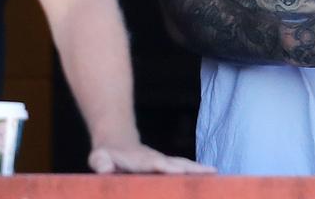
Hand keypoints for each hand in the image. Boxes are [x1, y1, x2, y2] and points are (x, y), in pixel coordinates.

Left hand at [87, 141, 215, 173]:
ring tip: (215, 172)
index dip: (165, 167)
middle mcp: (155, 159)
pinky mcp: (166, 165)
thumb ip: (100, 162)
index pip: (155, 164)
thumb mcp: (98, 156)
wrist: (116, 139)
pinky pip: (183, 167)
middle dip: (192, 168)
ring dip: (198, 169)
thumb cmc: (106, 153)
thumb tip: (105, 168)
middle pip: (176, 163)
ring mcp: (162, 161)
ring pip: (183, 164)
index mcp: (140, 160)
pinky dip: (197, 171)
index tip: (178, 171)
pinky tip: (211, 176)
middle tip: (211, 171)